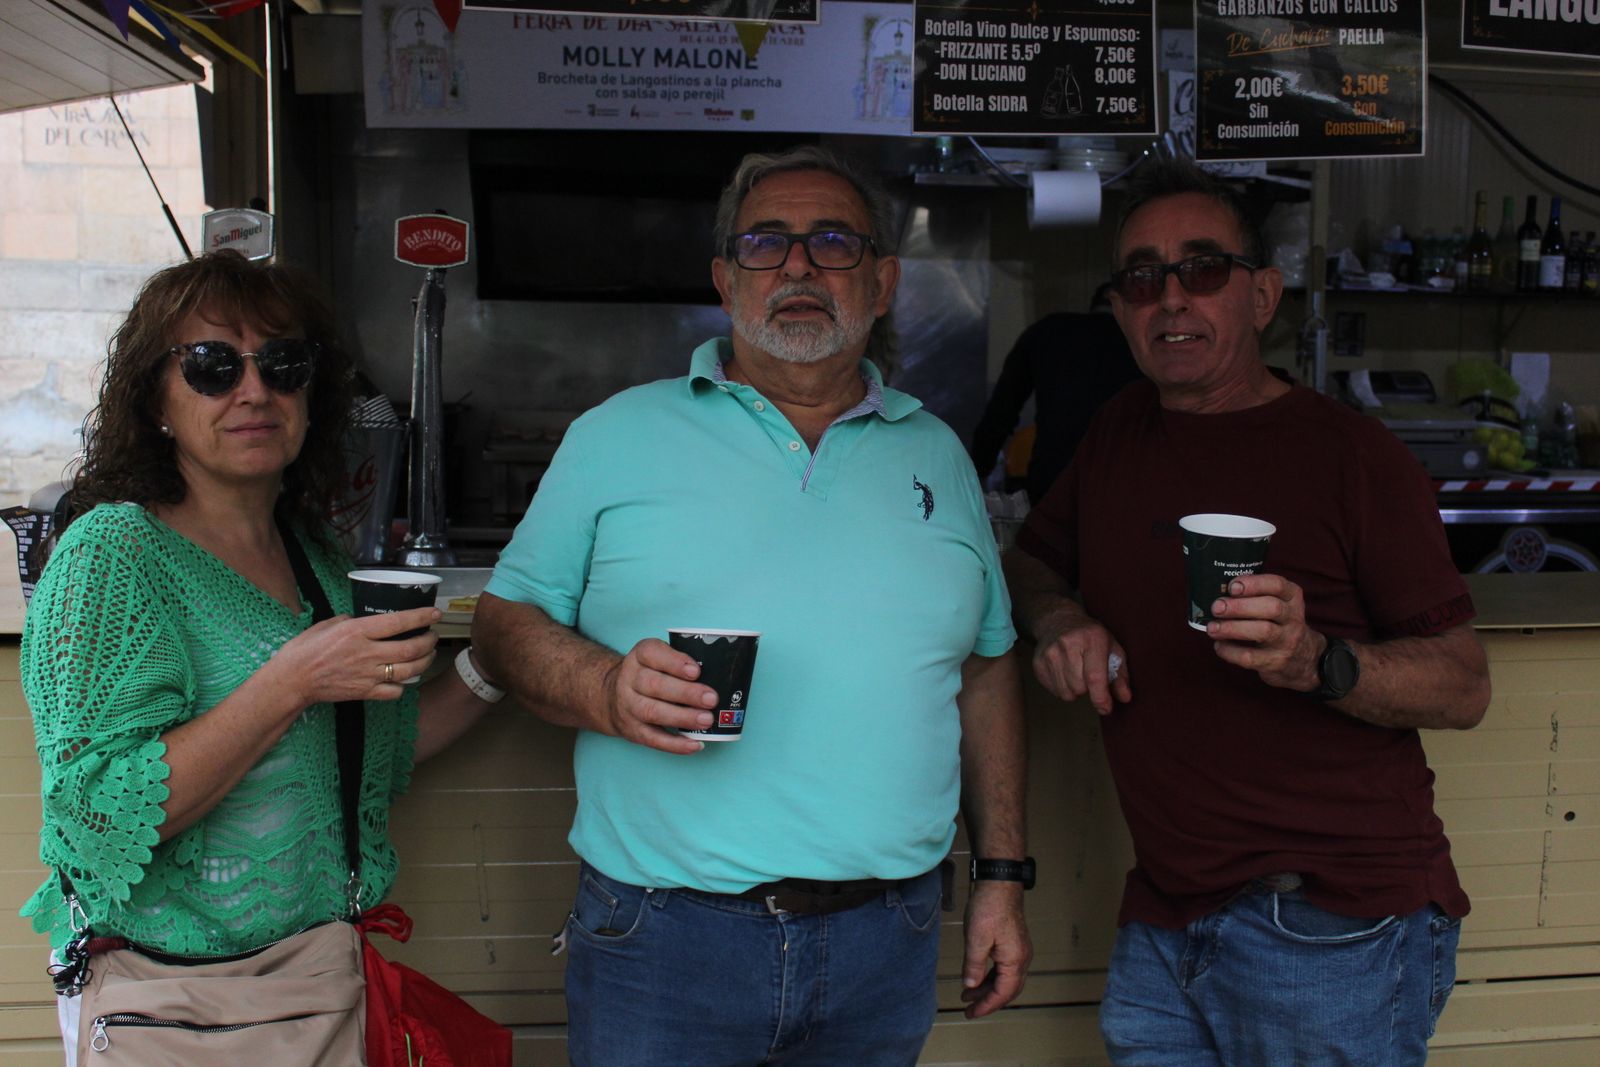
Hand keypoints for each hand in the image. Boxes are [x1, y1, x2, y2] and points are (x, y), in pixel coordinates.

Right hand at [274, 607, 441, 705]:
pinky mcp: (365, 692)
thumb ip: (351, 621)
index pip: (399, 622)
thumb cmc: (305, 649)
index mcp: (358, 631)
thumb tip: (368, 620)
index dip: (422, 617)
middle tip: (433, 636)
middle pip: (412, 648)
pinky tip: (405, 678)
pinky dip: (405, 685)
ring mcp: (368, 675)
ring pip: (410, 670)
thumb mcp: (328, 624)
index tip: (435, 613)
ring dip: (425, 661)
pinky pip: (395, 691)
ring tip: (428, 654)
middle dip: (429, 641)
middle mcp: (368, 653)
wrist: (292, 680)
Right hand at [600, 638, 718, 754]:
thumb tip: (722, 674)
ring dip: (682, 717)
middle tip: (712, 698)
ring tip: (707, 720)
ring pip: (652, 712)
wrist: (612, 696)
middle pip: (655, 685)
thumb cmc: (650, 674)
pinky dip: (675, 744)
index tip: (696, 670)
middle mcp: (630, 679)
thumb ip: (682, 662)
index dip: (674, 662)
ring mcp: (629, 706)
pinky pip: (653, 739)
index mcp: (640, 656)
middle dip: (686, 693)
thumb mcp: (658, 658)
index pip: (652, 654)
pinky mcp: (632, 730)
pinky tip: (695, 744)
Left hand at [960, 880, 1030, 1017]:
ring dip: (988, 988)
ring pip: (1006, 978)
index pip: (1003, 993)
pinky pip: (1005, 967)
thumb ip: (974, 965)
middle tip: (970, 1009)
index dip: (987, 1005)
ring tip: (969, 994)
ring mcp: (1019, 949)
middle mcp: (1021, 957)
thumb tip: (971, 985)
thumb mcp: (976, 938)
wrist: (999, 883)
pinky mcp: (1013, 942)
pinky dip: (991, 976)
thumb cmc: (990, 906)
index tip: (971, 1013)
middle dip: (988, 1001)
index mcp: (1015, 959)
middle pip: (1008, 989)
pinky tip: (978, 976)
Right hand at [1031, 610, 1131, 714]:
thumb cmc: (1091, 637)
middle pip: (1079, 688)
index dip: (1101, 697)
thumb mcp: (1112, 649)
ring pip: (1066, 693)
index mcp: (1092, 638)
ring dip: (1075, 690)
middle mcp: (1068, 644)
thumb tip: (1125, 697)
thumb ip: (1120, 675)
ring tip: (1077, 673)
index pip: (1094, 676)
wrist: (1059, 621)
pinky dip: (1063, 687)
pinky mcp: (1038, 662)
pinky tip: (1065, 672)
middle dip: (1088, 689)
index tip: (1106, 709)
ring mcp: (1050, 653)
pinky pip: (1054, 691)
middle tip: (1089, 675)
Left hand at [1207, 573, 1322, 690]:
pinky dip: (1230, 651)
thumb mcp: (1279, 604)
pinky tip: (1219, 645)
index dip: (1254, 584)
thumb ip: (1255, 596)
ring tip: (1212, 627)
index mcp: (1292, 598)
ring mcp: (1286, 642)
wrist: (1302, 659)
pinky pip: (1250, 656)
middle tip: (1216, 608)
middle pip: (1271, 608)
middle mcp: (1293, 619)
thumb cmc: (1278, 624)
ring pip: (1263, 631)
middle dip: (1240, 606)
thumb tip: (1217, 592)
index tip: (1232, 586)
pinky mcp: (1275, 663)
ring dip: (1232, 628)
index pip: (1277, 585)